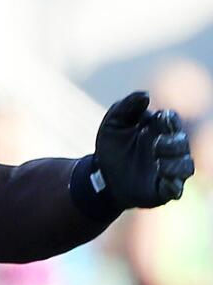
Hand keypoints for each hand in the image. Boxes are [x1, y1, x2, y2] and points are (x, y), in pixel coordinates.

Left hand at [95, 92, 194, 208]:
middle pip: (182, 142)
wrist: (99, 174)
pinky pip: (176, 189)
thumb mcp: (113, 123)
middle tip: (155, 143)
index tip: (159, 118)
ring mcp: (168, 170)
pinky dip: (173, 184)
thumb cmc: (111, 146)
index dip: (169, 120)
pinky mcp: (162, 190)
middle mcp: (169, 149)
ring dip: (175, 163)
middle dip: (172, 142)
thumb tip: (146, 94)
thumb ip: (127, 106)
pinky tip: (162, 177)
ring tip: (157, 160)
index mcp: (159, 130)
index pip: (173, 122)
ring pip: (186, 166)